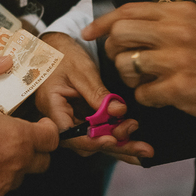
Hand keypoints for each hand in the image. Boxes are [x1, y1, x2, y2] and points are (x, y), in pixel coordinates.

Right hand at [0, 97, 59, 195]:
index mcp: (18, 137)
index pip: (51, 137)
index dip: (49, 130)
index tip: (43, 126)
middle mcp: (17, 162)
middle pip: (42, 161)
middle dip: (35, 152)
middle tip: (20, 142)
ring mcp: (4, 183)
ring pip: (18, 176)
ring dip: (11, 167)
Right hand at [34, 32, 152, 163]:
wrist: (52, 46)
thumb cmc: (61, 54)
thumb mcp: (81, 71)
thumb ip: (99, 93)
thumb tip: (119, 112)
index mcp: (52, 107)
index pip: (70, 134)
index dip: (92, 140)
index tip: (113, 139)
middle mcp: (58, 120)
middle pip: (85, 143)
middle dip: (114, 146)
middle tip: (142, 148)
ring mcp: (69, 120)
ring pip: (93, 141)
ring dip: (117, 144)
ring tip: (143, 147)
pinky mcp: (79, 117)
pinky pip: (96, 132)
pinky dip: (114, 135)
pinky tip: (132, 139)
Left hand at [84, 2, 195, 125]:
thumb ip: (166, 22)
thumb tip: (127, 26)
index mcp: (179, 13)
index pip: (129, 10)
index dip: (103, 23)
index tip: (90, 33)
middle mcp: (177, 31)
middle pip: (120, 34)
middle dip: (115, 50)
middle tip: (125, 61)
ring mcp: (178, 59)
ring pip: (125, 64)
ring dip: (130, 78)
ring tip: (148, 81)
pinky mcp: (180, 87)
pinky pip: (142, 93)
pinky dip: (147, 98)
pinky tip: (162, 96)